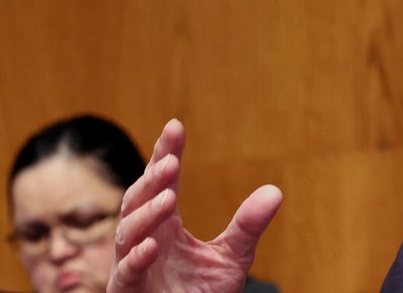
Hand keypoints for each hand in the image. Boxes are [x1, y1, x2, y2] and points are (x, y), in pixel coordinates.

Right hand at [108, 119, 283, 291]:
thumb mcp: (232, 258)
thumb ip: (247, 226)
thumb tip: (275, 191)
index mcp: (165, 226)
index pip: (162, 182)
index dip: (164, 154)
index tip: (175, 126)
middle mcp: (144, 239)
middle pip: (139, 199)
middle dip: (153, 179)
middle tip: (171, 160)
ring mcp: (131, 264)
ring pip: (128, 231)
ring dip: (147, 213)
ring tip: (169, 197)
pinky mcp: (127, 290)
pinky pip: (126, 272)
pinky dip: (137, 257)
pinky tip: (153, 246)